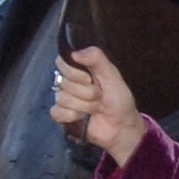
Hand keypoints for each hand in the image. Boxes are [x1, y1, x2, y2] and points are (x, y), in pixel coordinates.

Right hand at [50, 46, 146, 165]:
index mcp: (80, 70)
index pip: (61, 62)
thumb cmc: (118, 99)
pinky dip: (72, 116)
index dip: (74, 72)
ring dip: (84, 105)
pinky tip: (82, 117)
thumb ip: (96, 58)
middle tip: (99, 96)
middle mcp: (69, 83)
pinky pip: (56, 112)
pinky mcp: (62, 116)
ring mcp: (64, 100)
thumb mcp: (111, 74)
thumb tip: (74, 53)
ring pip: (62, 98)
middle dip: (87, 92)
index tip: (90, 79)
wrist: (121, 126)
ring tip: (96, 108)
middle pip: (64, 82)